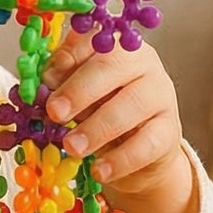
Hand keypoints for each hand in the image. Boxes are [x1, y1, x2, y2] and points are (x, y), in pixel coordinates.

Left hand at [42, 32, 196, 212]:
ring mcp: (161, 96)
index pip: (94, 40)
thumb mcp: (77, 95)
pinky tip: (100, 172)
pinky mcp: (169, 132)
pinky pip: (146, 144)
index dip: (70, 55)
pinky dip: (120, 160)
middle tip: (55, 112)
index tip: (47, 77)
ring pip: (132, 105)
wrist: (138, 152)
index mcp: (114, 47)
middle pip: (114, 66)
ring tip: (72, 147)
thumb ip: (61, 82)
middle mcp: (143, 64)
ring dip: (97, 128)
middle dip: (80, 90)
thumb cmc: (99, 112)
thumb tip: (44, 80)